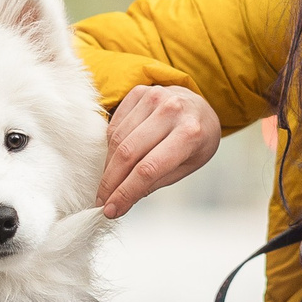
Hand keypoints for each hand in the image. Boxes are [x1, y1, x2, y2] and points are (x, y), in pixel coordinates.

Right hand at [98, 84, 220, 216]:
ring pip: (117, 139)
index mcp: (190, 133)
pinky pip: (115, 124)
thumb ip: (156, 181)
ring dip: (108, 167)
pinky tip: (115, 160)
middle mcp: (171, 111)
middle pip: (128, 154)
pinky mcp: (139, 91)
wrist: (200, 104)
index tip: (112, 210)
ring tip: (108, 184)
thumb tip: (123, 200)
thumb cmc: (196, 139)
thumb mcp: (187, 165)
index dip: (126, 192)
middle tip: (102, 202)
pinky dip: (110, 146)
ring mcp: (154, 97)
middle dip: (111, 183)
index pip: (149, 169)